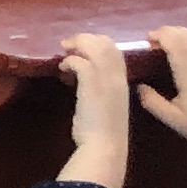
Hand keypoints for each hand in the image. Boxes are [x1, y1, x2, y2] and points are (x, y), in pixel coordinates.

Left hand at [55, 34, 135, 187]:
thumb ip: (101, 91)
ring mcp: (106, 79)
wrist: (105, 147)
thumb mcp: (107, 106)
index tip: (82, 49)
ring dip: (77, 46)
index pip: (116, 51)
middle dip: (85, 39)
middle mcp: (117, 77)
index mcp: (123, 82)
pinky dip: (70, 61)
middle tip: (68, 46)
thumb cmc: (103, 132)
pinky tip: (63, 68)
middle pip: (106, 43)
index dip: (98, 44)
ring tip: (64, 52)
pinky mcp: (91, 84)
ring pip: (95, 48)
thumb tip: (85, 83)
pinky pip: (81, 62)